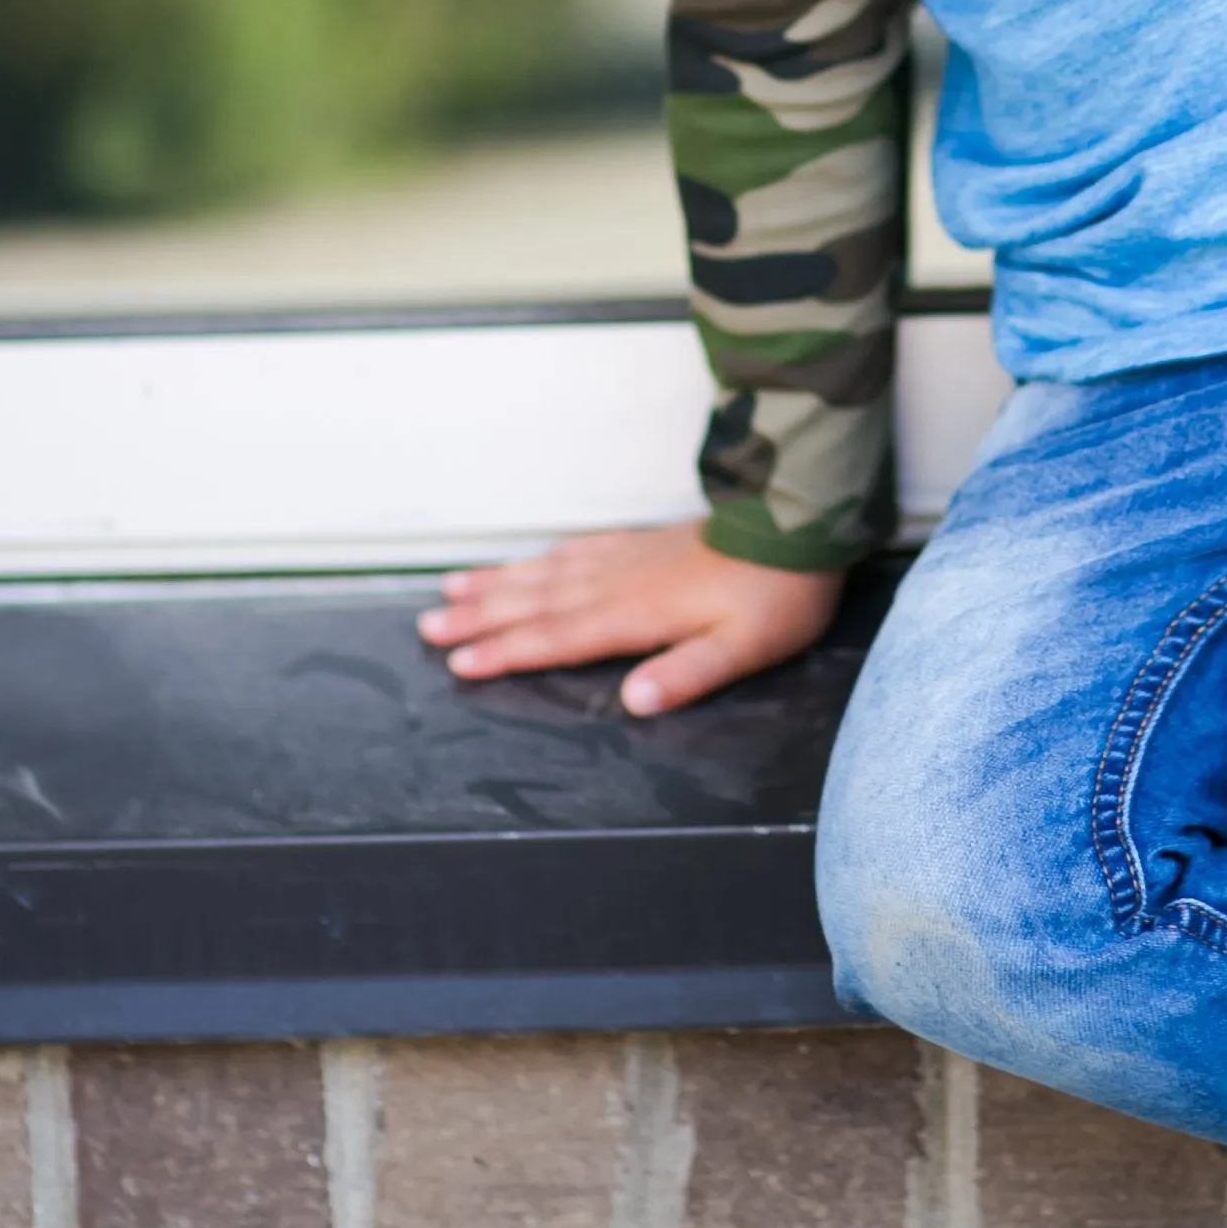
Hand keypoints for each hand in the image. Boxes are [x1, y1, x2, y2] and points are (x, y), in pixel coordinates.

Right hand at [419, 520, 840, 712]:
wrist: (799, 524)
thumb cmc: (777, 595)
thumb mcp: (744, 648)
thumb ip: (687, 674)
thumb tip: (634, 703)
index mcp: (635, 614)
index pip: (558, 638)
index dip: (507, 652)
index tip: (460, 663)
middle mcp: (619, 582)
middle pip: (536, 603)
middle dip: (480, 617)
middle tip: (427, 627)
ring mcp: (628, 556)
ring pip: (548, 572)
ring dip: (498, 583)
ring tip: (452, 590)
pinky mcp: (644, 542)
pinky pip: (576, 548)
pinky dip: (542, 558)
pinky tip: (528, 561)